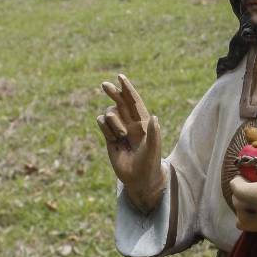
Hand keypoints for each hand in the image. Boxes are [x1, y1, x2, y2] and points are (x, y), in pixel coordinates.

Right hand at [96, 74, 163, 211]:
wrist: (139, 178)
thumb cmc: (150, 163)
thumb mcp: (153, 149)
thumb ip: (154, 133)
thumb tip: (154, 116)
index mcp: (144, 121)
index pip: (134, 101)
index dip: (128, 88)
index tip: (120, 77)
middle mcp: (131, 122)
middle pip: (120, 101)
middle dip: (113, 92)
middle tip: (104, 85)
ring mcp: (119, 129)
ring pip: (110, 113)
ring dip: (113, 122)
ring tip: (121, 136)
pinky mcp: (109, 137)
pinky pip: (101, 123)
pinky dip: (105, 127)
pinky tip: (112, 138)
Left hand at [229, 153, 256, 233]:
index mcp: (239, 190)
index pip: (234, 182)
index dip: (242, 179)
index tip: (251, 178)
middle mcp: (237, 203)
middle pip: (236, 194)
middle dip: (243, 191)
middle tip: (256, 189)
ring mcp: (240, 216)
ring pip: (238, 207)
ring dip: (244, 203)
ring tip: (255, 202)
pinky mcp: (246, 226)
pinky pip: (240, 221)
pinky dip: (244, 218)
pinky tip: (253, 215)